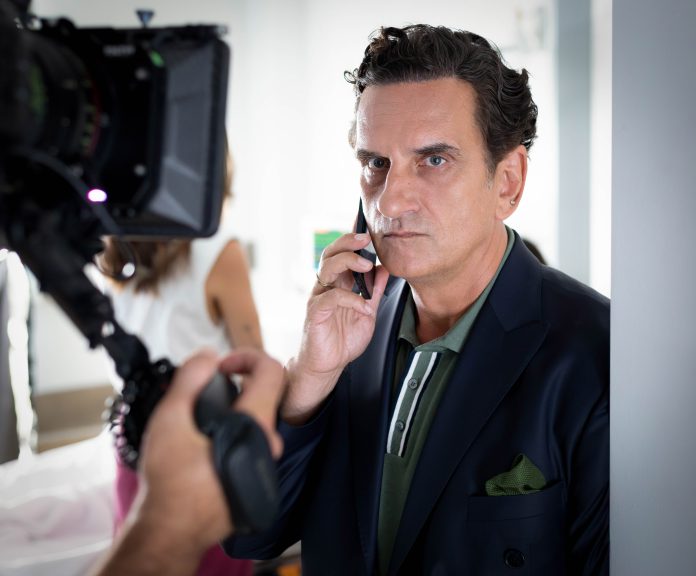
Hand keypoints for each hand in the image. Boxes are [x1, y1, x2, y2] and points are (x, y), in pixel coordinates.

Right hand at [93, 349, 285, 575]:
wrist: (169, 532)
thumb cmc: (168, 481)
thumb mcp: (169, 418)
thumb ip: (190, 378)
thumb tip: (208, 355)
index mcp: (255, 427)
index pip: (272, 371)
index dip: (247, 357)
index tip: (222, 367)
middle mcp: (270, 447)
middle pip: (264, 396)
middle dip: (236, 385)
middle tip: (205, 393)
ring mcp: (267, 467)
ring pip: (257, 422)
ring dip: (233, 412)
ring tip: (201, 419)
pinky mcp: (259, 481)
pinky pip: (254, 444)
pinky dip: (235, 435)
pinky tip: (207, 443)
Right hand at [282, 233, 389, 423]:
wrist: (329, 365)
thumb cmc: (344, 338)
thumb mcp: (367, 312)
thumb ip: (375, 292)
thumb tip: (385, 269)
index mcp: (338, 283)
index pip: (342, 254)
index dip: (352, 241)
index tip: (369, 231)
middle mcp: (326, 286)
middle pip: (331, 253)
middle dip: (348, 242)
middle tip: (365, 239)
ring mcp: (319, 297)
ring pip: (327, 268)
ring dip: (347, 262)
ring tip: (366, 265)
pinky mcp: (315, 313)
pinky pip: (330, 298)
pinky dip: (349, 298)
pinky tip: (363, 306)